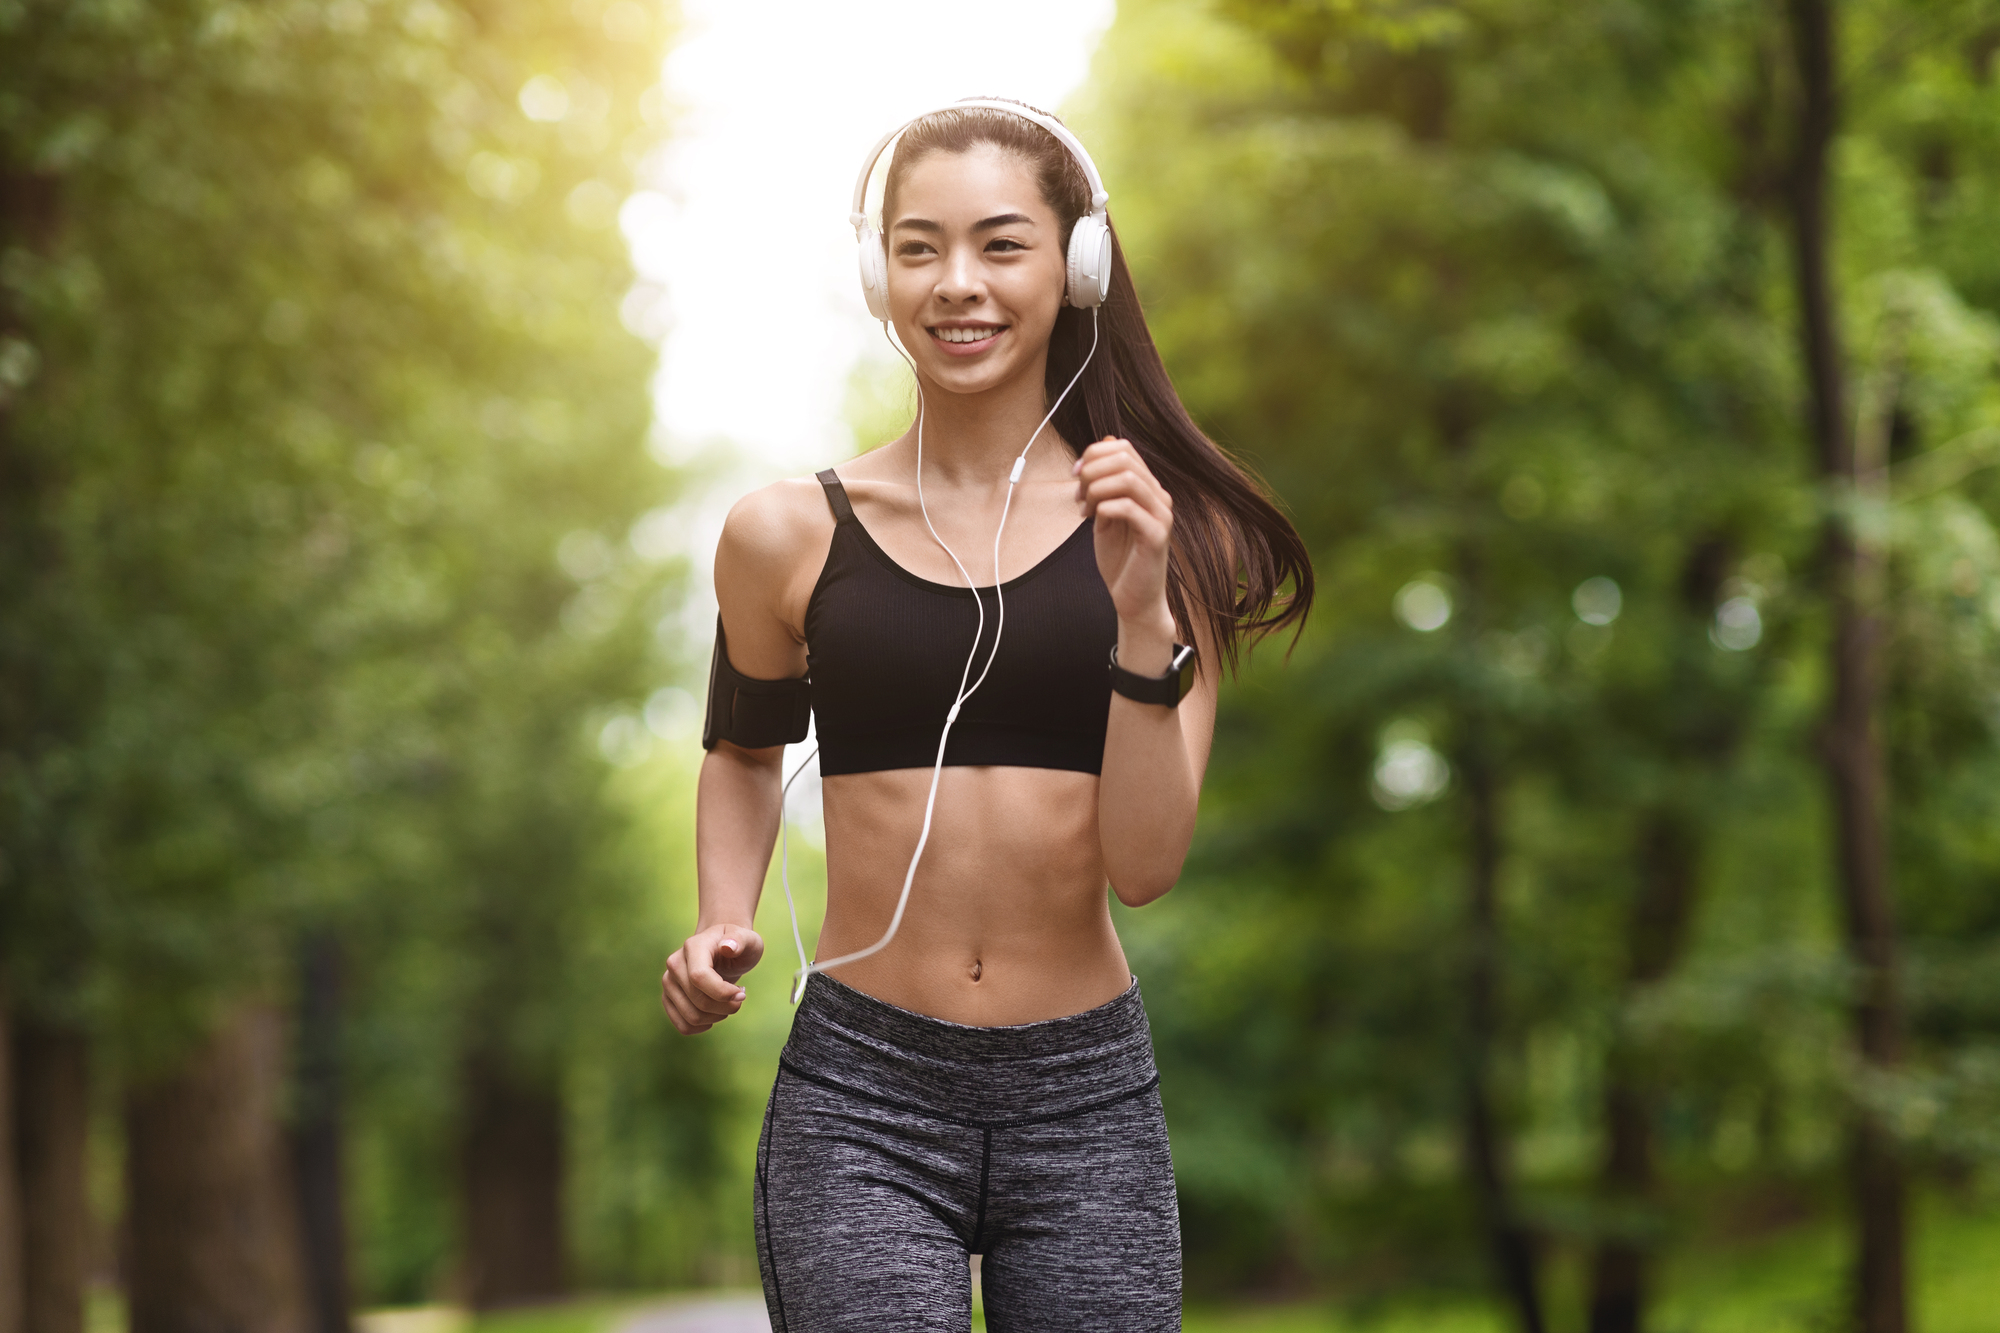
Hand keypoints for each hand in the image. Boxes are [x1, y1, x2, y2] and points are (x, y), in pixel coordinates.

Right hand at [661, 923, 763, 1034]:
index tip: (742, 993)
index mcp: (693, 946)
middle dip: (726, 1006)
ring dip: (717, 1017)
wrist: (721, 949)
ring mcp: (669, 982)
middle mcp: (674, 964)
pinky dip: (703, 1026)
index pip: (699, 977)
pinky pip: (683, 1025)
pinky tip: (715, 1014)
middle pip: (699, 1000)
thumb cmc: (737, 945)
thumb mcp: (748, 939)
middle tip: (740, 997)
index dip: (723, 992)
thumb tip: (728, 947)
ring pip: (691, 1016)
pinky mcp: (668, 998)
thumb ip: (741, 940)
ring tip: (728, 1003)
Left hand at [1074, 437, 1175, 664]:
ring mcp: (1161, 515)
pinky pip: (1128, 508)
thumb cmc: (1120, 559)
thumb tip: (1103, 443)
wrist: (1133, 599)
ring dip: (1096, 489)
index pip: (1123, 448)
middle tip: (1077, 494)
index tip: (1075, 475)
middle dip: (1091, 471)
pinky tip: (1094, 520)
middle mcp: (1159, 496)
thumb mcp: (1105, 514)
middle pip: (1124, 458)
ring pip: (1128, 479)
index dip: (1093, 454)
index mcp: (1148, 488)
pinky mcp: (1157, 536)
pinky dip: (1104, 508)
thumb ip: (1105, 484)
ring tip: (1084, 509)